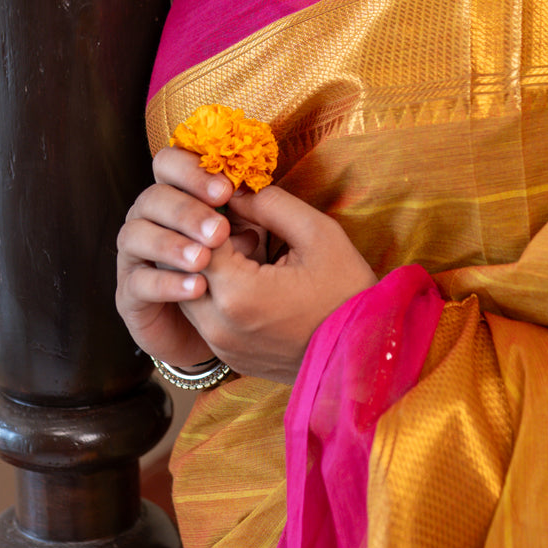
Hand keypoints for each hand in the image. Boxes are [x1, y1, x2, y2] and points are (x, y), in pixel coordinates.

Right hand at [116, 146, 241, 369]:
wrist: (227, 329)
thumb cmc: (242, 272)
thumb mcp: (254, 237)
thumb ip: (251, 212)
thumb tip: (249, 191)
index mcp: (177, 196)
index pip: (169, 165)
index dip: (192, 172)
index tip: (226, 190)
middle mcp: (149, 220)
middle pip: (151, 198)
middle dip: (186, 211)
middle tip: (218, 230)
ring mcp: (134, 256)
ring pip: (134, 235)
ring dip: (170, 244)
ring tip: (205, 260)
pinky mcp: (129, 295)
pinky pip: (138, 282)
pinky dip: (167, 283)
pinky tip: (198, 288)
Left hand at [179, 185, 377, 381]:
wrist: (367, 353)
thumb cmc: (348, 292)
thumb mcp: (318, 234)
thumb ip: (270, 205)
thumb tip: (234, 191)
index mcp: (239, 294)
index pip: (194, 239)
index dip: (208, 214)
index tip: (227, 199)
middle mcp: (219, 325)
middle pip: (180, 269)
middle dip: (199, 241)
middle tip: (228, 221)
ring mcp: (222, 346)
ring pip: (186, 295)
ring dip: (203, 268)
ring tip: (240, 250)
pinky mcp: (229, 357)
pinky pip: (202, 318)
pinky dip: (212, 294)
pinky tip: (246, 278)